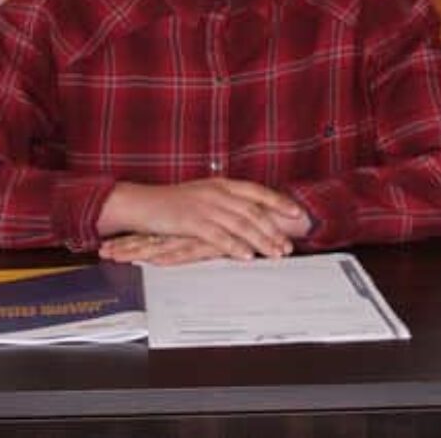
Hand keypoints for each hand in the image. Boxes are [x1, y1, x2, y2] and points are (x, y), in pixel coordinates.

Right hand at [96, 177, 310, 260]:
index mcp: (222, 184)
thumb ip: (227, 202)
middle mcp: (217, 192)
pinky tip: (246, 256)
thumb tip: (252, 214)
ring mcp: (205, 206)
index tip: (297, 213)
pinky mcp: (191, 222)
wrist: (143, 202)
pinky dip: (234, 246)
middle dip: (274, 229)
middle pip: (253, 211)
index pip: (257, 192)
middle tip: (288, 245)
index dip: (279, 202)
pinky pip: (218, 236)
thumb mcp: (204, 195)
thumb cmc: (174, 202)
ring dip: (261, 240)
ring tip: (275, 253)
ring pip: (240, 224)